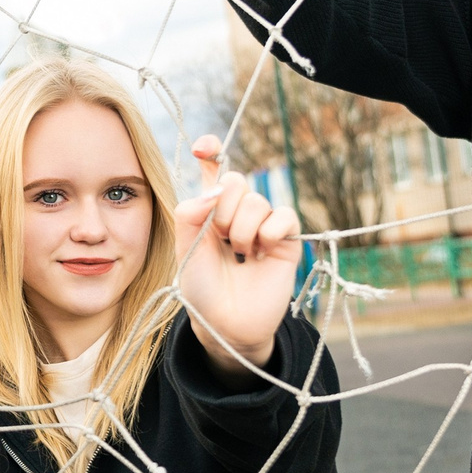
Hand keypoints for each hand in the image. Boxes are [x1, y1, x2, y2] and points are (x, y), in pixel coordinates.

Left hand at [174, 136, 299, 375]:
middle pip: (235, 181)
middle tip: (220, 238)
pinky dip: (270, 229)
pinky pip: (284, 216)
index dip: (211, 153)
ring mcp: (263, 226)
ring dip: (242, 229)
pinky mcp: (286, 241)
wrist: (225, 324)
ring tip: (240, 254)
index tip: (204, 149)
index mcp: (211, 212)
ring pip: (256, 201)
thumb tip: (212, 189)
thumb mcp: (185, 249)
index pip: (215, 172)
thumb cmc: (203, 290)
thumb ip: (190, 214)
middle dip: (223, 208)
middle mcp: (238, 214)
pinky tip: (261, 251)